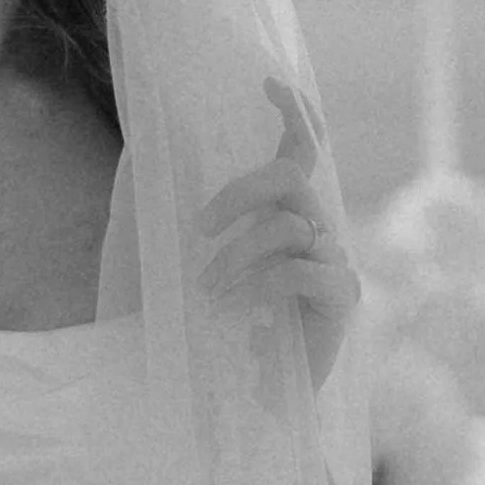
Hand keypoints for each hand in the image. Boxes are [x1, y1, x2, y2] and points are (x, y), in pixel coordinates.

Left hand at [200, 74, 361, 383]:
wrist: (227, 402)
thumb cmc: (199, 332)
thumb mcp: (171, 259)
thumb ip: (173, 208)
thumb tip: (143, 146)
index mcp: (283, 218)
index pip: (300, 152)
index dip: (293, 113)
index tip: (266, 81)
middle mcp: (315, 234)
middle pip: (290, 177)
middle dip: (240, 193)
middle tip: (200, 228)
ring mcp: (333, 266)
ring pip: (290, 227)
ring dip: (238, 256)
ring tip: (207, 291)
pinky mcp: (341, 303)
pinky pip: (305, 271)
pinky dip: (263, 285)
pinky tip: (236, 310)